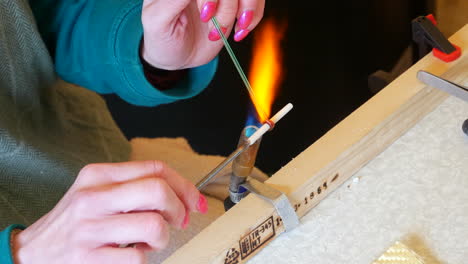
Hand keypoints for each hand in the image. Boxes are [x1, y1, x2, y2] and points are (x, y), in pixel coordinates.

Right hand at [12, 161, 207, 263]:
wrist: (33, 253)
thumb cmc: (74, 221)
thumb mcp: (96, 192)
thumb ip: (133, 187)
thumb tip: (181, 196)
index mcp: (98, 175)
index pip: (155, 169)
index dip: (184, 186)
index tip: (195, 203)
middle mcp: (93, 197)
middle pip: (157, 191)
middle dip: (178, 208)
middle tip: (178, 221)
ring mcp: (90, 228)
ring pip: (154, 225)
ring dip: (162, 238)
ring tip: (150, 241)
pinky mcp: (89, 258)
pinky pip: (138, 258)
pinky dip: (143, 259)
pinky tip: (130, 255)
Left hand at [141, 0, 265, 69]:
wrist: (175, 55)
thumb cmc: (162, 39)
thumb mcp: (157, 21)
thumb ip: (172, 1)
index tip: (205, 14)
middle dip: (228, 7)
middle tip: (213, 27)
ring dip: (245, 10)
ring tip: (229, 30)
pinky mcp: (236, 2)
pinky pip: (257, 2)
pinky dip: (254, 17)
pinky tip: (239, 31)